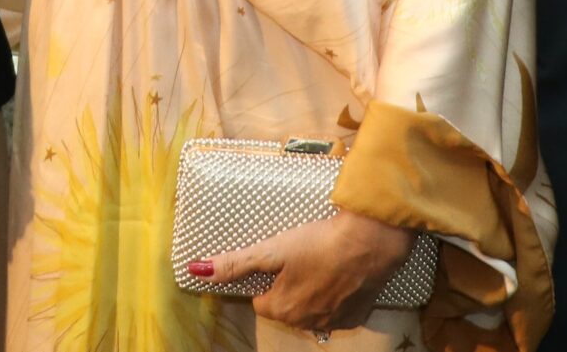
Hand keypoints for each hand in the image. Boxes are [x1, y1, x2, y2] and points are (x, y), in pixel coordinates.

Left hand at [202, 209, 415, 334]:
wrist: (371, 242)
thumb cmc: (318, 243)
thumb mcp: (272, 250)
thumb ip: (235, 263)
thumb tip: (195, 271)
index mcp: (281, 309)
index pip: (260, 301)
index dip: (266, 280)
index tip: (278, 261)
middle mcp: (306, 324)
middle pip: (285, 306)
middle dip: (288, 286)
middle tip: (300, 257)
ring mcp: (333, 323)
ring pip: (310, 309)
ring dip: (311, 291)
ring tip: (320, 263)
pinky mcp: (356, 316)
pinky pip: (336, 310)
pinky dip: (335, 296)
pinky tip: (340, 274)